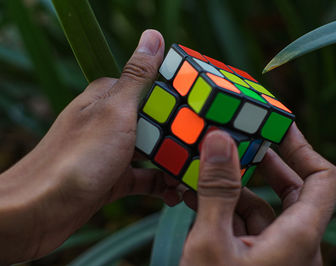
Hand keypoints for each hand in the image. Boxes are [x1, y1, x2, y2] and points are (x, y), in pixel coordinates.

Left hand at [0, 30, 181, 263]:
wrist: (42, 210)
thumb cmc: (79, 157)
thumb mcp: (115, 111)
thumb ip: (138, 76)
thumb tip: (153, 36)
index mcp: (109, 98)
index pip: (152, 88)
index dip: (179, 97)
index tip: (204, 109)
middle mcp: (111, 122)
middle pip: (157, 123)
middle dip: (181, 136)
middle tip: (206, 147)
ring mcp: (112, 151)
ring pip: (153, 152)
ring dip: (174, 163)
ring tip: (196, 175)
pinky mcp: (113, 178)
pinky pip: (145, 178)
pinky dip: (161, 185)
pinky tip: (176, 194)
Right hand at [180, 124, 335, 265]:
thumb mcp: (211, 244)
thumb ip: (217, 190)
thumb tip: (220, 138)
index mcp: (298, 238)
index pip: (323, 179)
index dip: (304, 148)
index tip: (276, 126)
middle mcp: (294, 244)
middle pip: (294, 189)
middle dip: (264, 162)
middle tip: (238, 138)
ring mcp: (274, 253)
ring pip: (264, 206)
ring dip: (236, 183)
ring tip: (208, 163)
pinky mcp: (254, 259)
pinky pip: (246, 224)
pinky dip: (226, 206)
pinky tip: (198, 194)